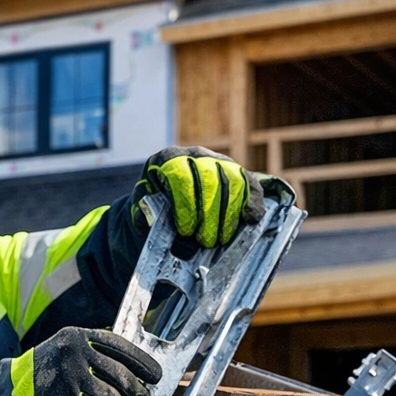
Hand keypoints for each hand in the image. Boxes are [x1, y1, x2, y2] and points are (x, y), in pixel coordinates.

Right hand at [0, 326, 162, 395]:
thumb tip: (129, 391)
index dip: (142, 363)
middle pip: (122, 377)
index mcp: (78, 336)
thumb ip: (91, 365)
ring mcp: (69, 374)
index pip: (120, 347)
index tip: (156, 378)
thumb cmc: (35, 379)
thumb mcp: (62, 357)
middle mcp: (75, 351)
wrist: (0, 393)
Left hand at [131, 146, 264, 247]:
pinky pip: (250, 182)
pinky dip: (253, 200)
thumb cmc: (153, 202)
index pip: (181, 177)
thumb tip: (146, 219)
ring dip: (229, 212)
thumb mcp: (142, 204)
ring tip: (221, 239)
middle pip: (210, 179)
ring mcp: (219, 159)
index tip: (185, 230)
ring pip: (232, 180)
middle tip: (205, 241)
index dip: (185, 205)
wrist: (169, 193)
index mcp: (167, 158)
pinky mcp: (237, 170)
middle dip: (209, 213)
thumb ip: (143, 210)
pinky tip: (252, 218)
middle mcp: (195, 154)